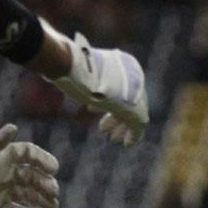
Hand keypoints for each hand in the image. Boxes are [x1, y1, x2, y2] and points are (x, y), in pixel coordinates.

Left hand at [0, 124, 59, 207]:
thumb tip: (14, 127)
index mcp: (5, 154)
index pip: (29, 153)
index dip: (43, 159)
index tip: (54, 169)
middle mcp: (6, 171)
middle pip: (32, 176)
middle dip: (45, 184)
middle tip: (54, 193)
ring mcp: (2, 189)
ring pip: (27, 194)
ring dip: (42, 200)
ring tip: (53, 207)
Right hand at [47, 28, 148, 146]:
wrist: (72, 67)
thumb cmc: (69, 66)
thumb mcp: (82, 70)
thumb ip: (88, 77)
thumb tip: (74, 80)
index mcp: (126, 63)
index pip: (121, 87)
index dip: (109, 101)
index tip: (91, 111)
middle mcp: (135, 76)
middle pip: (129, 100)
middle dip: (116, 116)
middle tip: (103, 128)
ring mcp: (137, 93)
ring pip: (134, 113)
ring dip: (121, 126)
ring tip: (112, 138)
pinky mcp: (136, 109)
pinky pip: (138, 124)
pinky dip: (133, 135)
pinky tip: (126, 143)